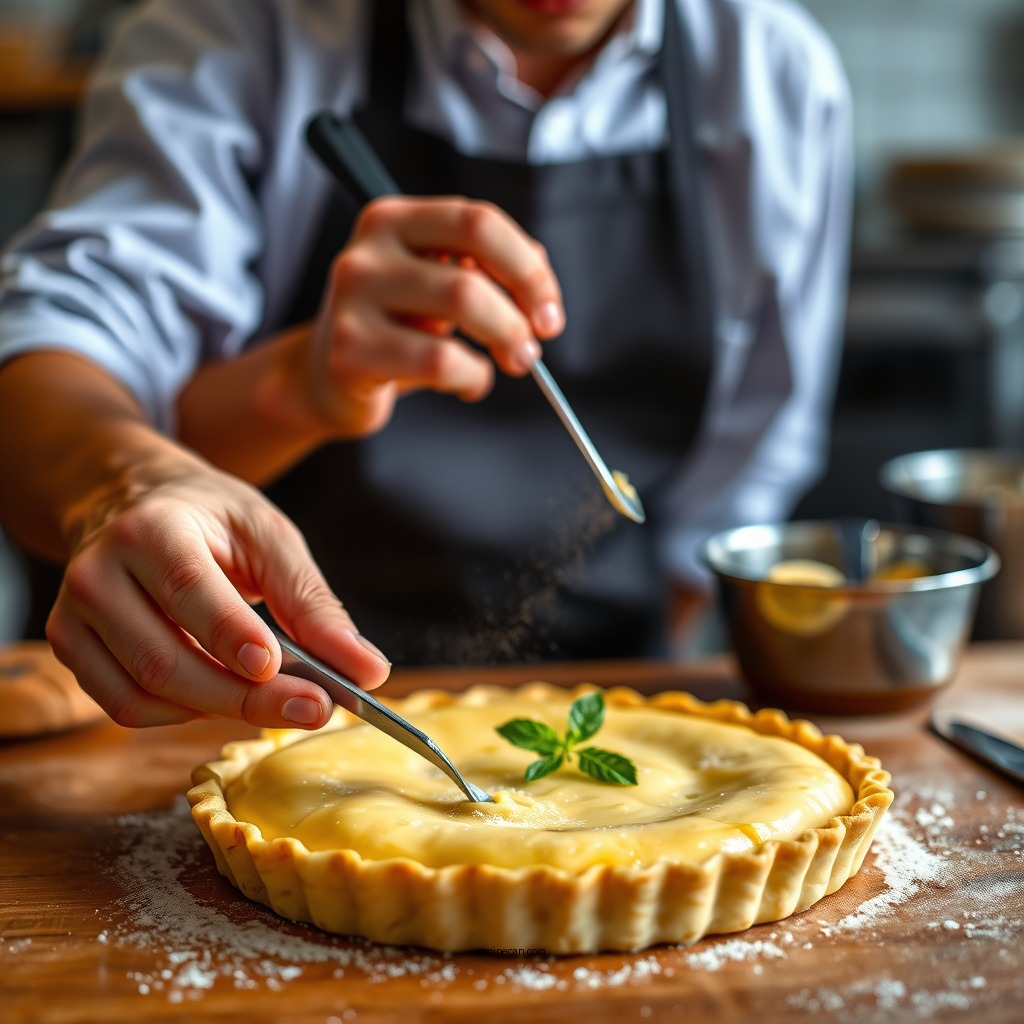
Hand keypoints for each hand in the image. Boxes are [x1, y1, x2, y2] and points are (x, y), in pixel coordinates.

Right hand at [45, 449, 390, 728]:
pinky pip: (124, 706)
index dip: (232, 636)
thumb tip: (366, 671)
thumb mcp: (271, 539)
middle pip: (165, 660)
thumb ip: (315, 605)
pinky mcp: (70, 647)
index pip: (189, 590)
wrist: (132, 501)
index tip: (280, 670)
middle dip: (244, 697)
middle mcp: (99, 572)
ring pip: (144, 693)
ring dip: (218, 711)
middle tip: (312, 708)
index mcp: (152, 529)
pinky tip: (220, 695)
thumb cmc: (210, 520)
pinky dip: (180, 714)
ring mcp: (73, 614)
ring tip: (276, 700)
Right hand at [299, 195, 564, 435]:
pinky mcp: (350, 350)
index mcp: (393, 219)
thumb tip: (539, 277)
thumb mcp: (436, 282)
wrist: (327, 378)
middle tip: (533, 347)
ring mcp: (353, 298)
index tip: (549, 310)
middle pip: (473, 270)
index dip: (528, 269)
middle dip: (520, 315)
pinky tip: (469, 384)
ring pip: (460, 305)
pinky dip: (472, 377)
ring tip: (509, 363)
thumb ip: (484, 266)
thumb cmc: (395, 328)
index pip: (479, 222)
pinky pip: (439, 361)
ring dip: (505, 341)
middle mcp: (367, 251)